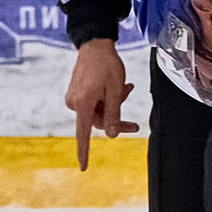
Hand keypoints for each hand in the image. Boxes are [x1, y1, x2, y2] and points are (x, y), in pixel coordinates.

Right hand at [64, 38, 138, 170]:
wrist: (94, 44)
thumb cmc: (106, 65)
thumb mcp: (115, 90)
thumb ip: (114, 114)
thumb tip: (112, 135)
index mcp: (83, 103)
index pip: (83, 134)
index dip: (84, 152)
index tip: (83, 167)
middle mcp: (74, 103)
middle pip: (98, 122)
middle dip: (116, 118)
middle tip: (136, 125)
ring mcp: (74, 98)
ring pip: (98, 112)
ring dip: (113, 105)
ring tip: (126, 88)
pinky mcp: (77, 94)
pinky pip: (94, 104)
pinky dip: (106, 100)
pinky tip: (117, 88)